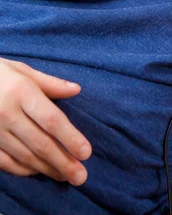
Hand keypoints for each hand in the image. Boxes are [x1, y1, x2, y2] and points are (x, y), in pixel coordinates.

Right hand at [0, 57, 90, 184]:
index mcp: (22, 92)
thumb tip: (76, 90)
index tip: (86, 152)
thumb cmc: (0, 74)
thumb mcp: (24, 71)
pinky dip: (24, 170)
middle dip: (63, 162)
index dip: (70, 137)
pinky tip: (40, 171)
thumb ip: (51, 83)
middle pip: (40, 143)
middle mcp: (8, 114)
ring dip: (47, 168)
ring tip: (66, 176)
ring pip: (25, 156)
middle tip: (81, 176)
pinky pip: (6, 162)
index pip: (51, 119)